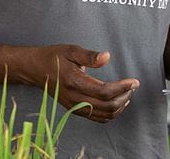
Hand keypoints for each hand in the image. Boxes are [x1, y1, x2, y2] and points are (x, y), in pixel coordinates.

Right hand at [24, 45, 138, 123]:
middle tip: (132, 86)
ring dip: (119, 106)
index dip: (122, 87)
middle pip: (106, 106)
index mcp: (74, 82)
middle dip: (124, 96)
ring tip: (127, 92)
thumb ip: (89, 55)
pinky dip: (110, 113)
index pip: (104, 91)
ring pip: (103, 115)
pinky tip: (117, 102)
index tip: (134, 81)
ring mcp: (74, 106)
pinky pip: (96, 118)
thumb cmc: (53, 57)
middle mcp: (74, 98)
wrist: (35, 70)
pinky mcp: (75, 110)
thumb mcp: (70, 50)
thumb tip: (107, 57)